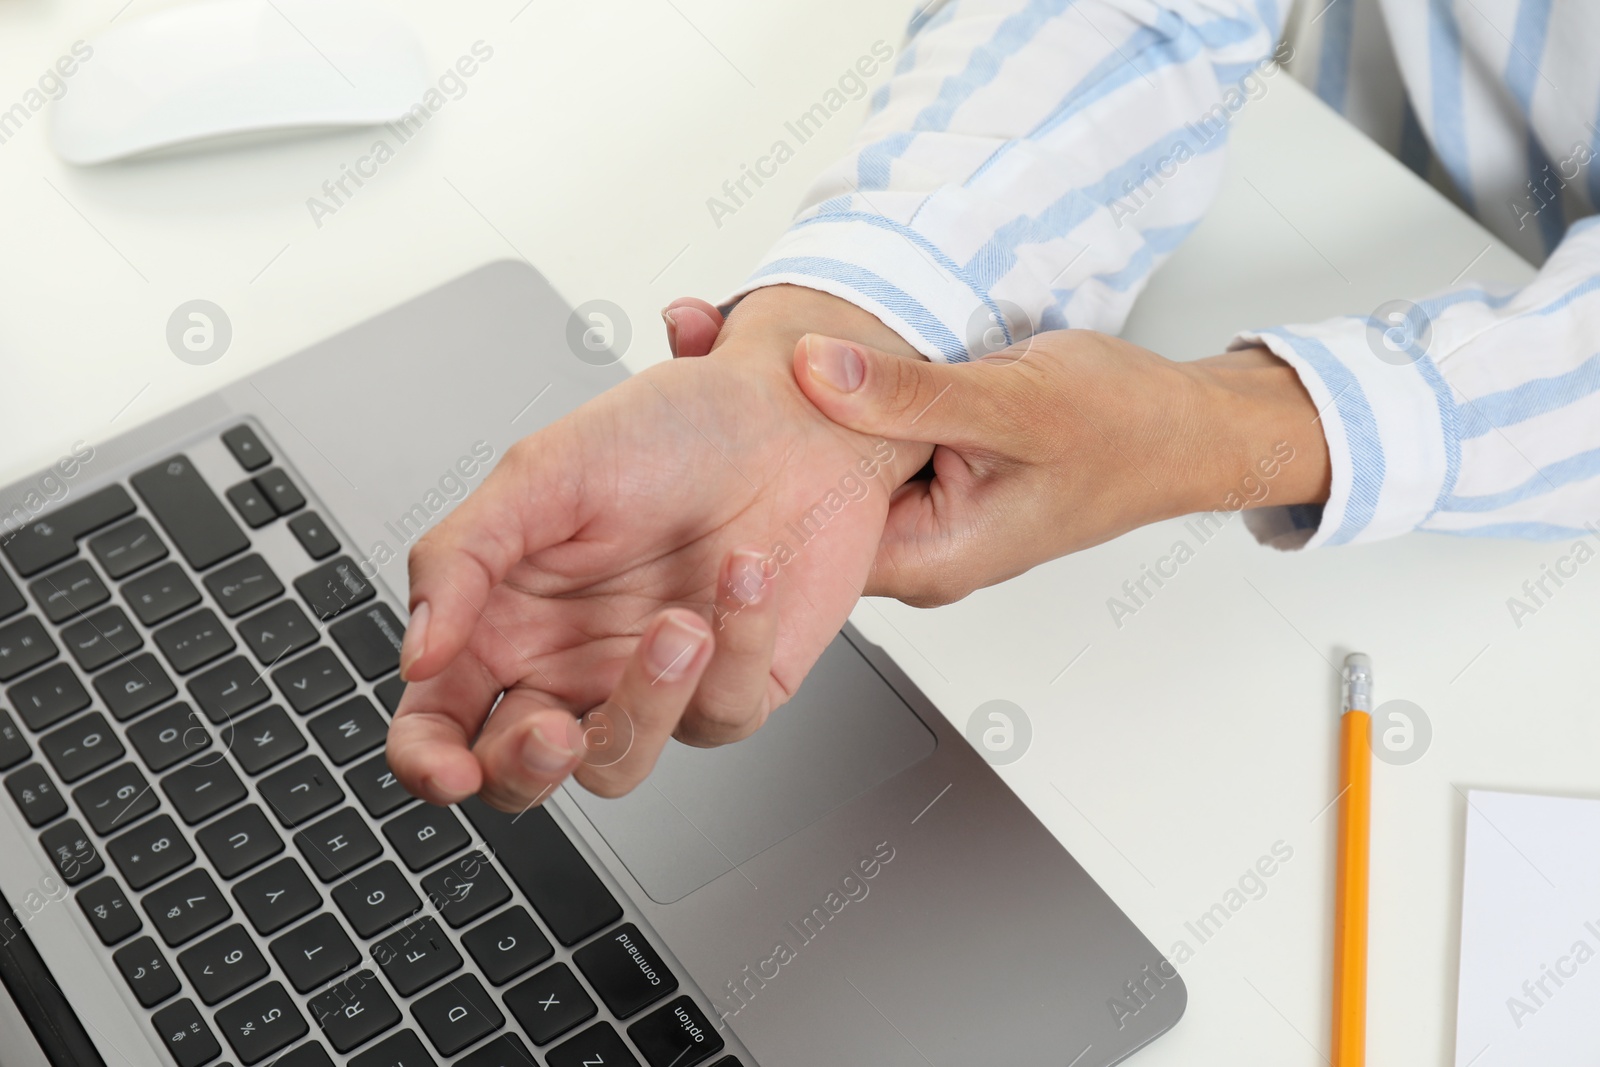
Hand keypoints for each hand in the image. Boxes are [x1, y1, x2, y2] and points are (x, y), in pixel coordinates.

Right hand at [386, 286, 931, 811]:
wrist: (789, 412)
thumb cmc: (669, 430)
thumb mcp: (543, 469)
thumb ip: (461, 557)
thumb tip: (419, 651)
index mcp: (505, 617)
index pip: (440, 719)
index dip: (430, 762)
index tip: (448, 770)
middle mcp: (570, 662)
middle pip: (519, 773)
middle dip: (527, 769)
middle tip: (552, 733)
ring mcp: (650, 683)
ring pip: (621, 764)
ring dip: (647, 702)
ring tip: (681, 622)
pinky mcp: (734, 688)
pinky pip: (722, 713)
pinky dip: (739, 644)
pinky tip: (746, 574)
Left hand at [789, 329, 1331, 605]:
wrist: (1186, 425)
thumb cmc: (1126, 427)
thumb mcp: (1013, 402)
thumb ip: (909, 395)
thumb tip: (814, 370)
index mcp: (930, 560)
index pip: (806, 537)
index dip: (762, 467)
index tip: (730, 398)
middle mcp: (921, 552)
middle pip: (811, 502)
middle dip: (779, 432)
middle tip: (736, 355)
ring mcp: (927, 519)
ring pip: (840, 467)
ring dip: (816, 411)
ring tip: (772, 348)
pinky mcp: (935, 482)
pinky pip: (874, 447)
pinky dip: (855, 404)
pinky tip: (836, 362)